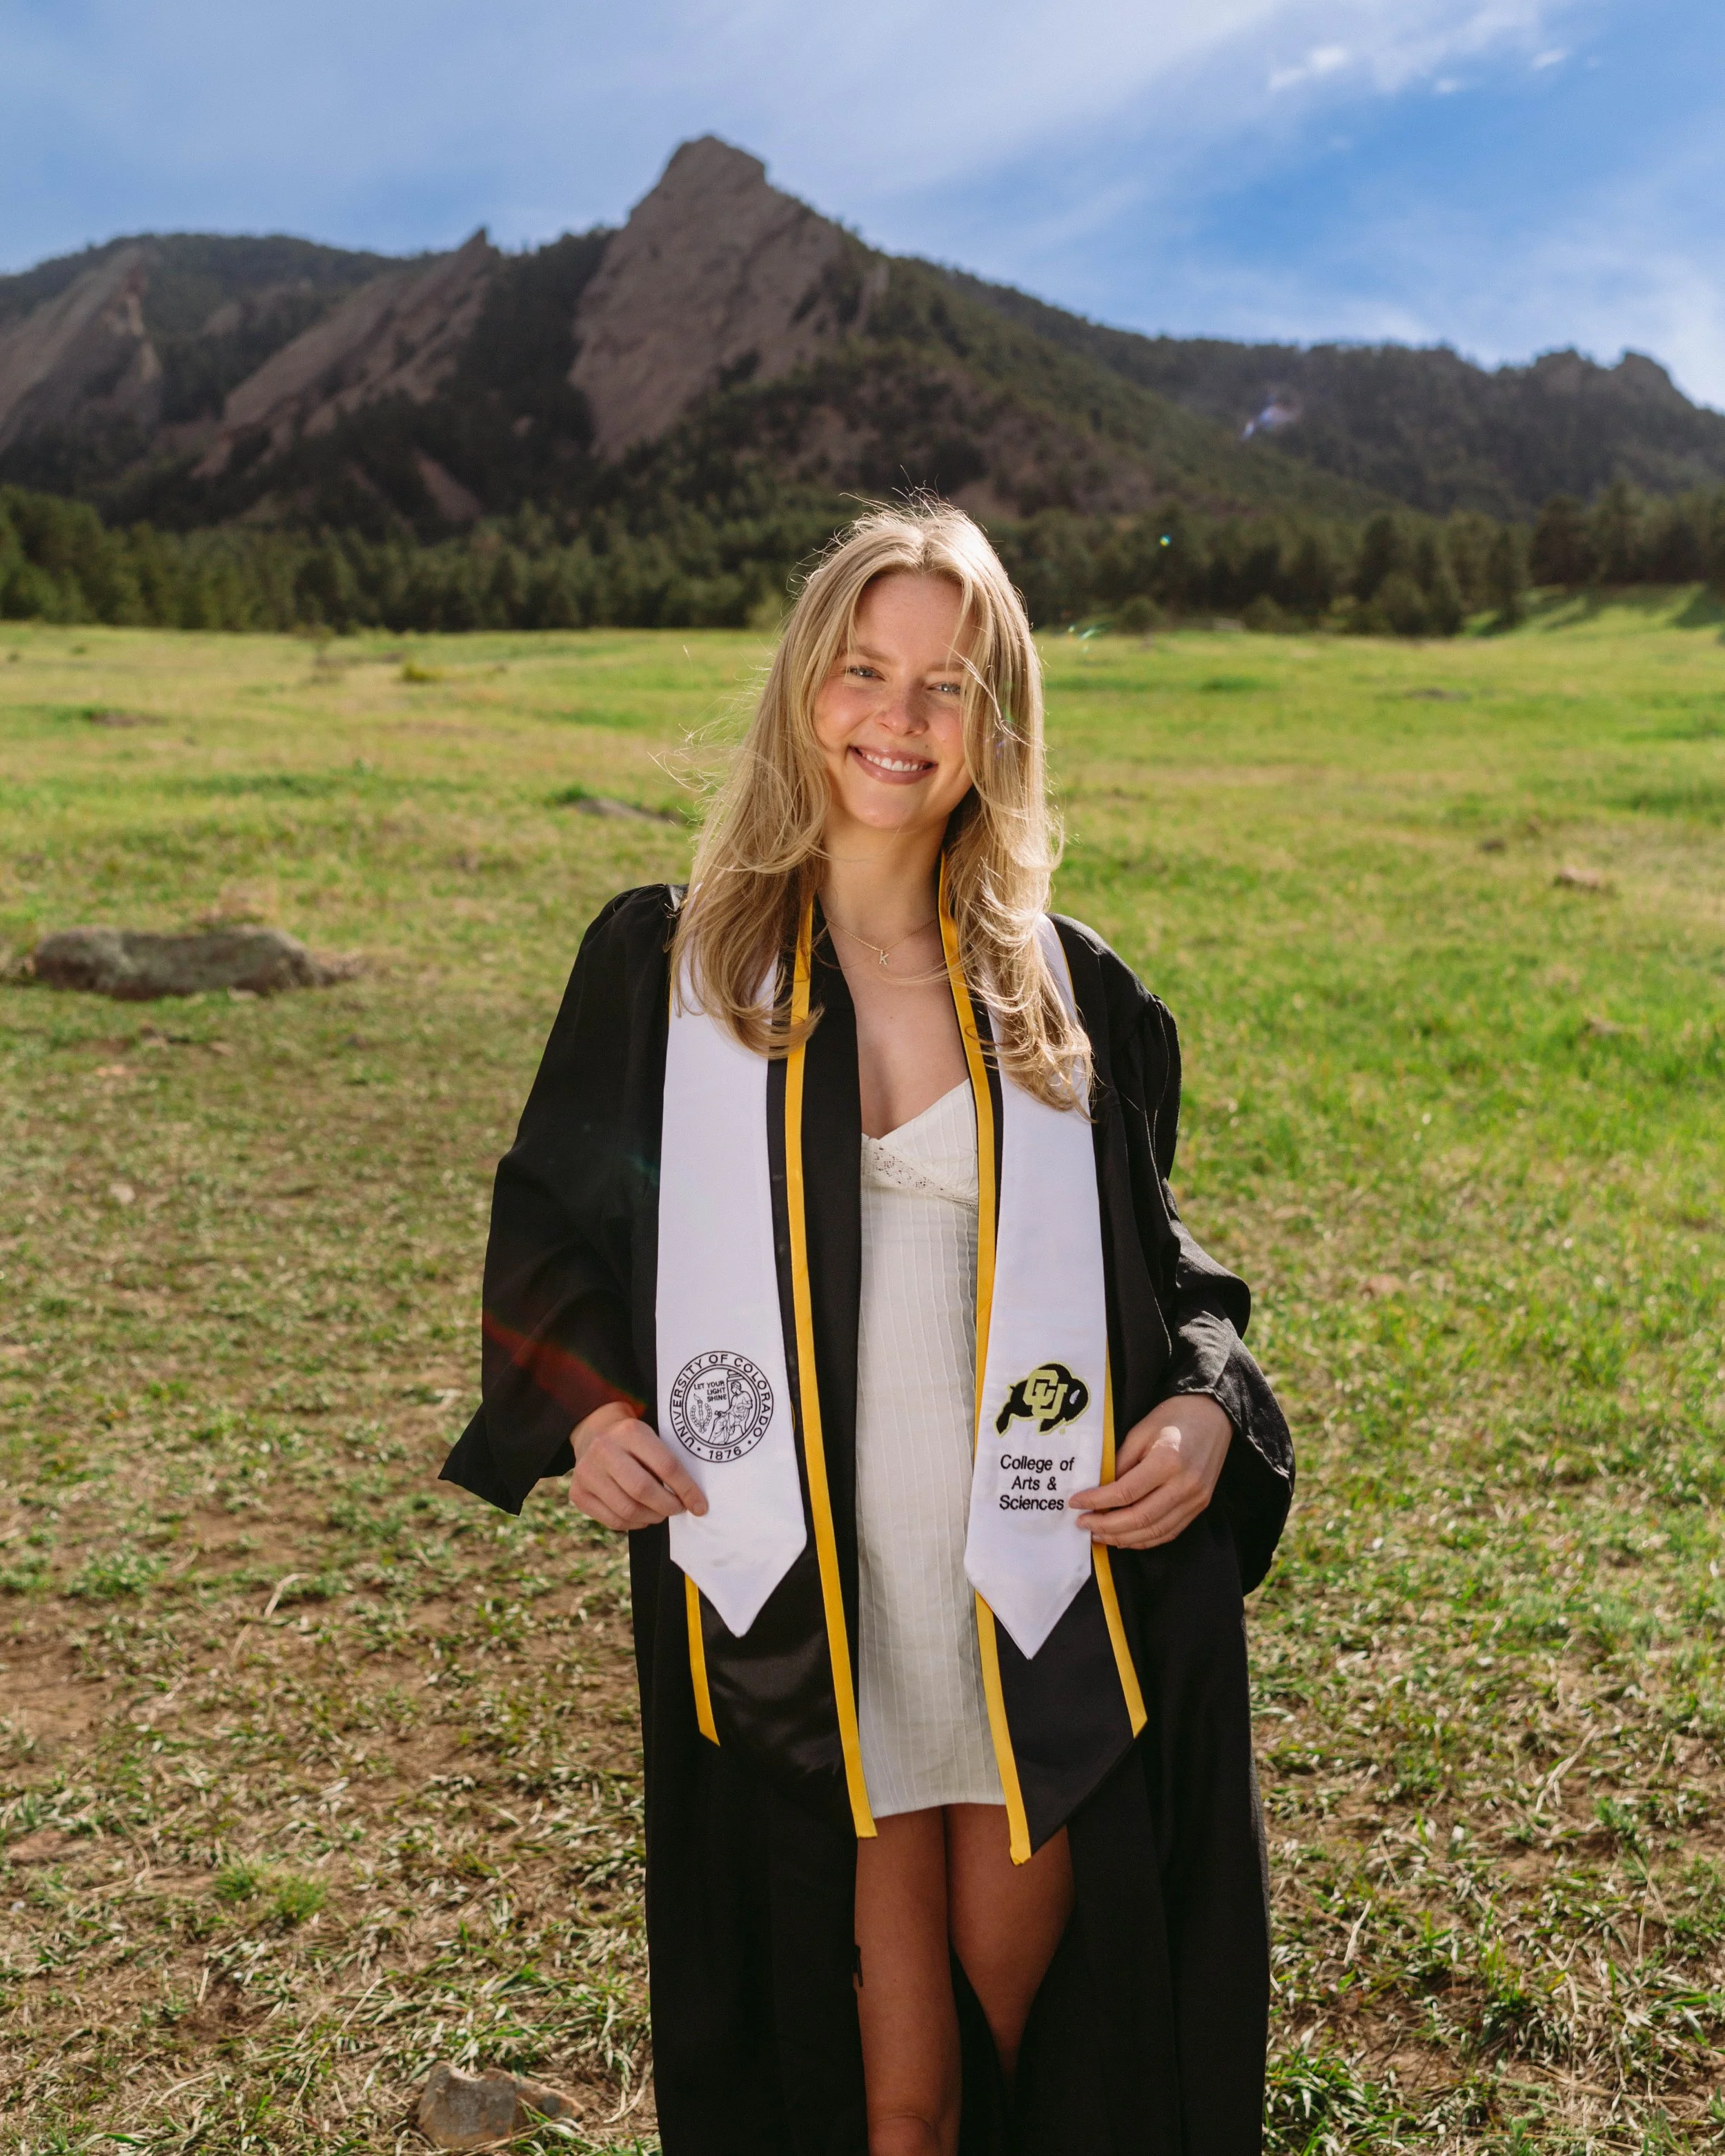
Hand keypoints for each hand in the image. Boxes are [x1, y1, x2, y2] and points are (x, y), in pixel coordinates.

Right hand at [568, 1400, 708, 1530]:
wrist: (594, 1432)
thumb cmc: (633, 1440)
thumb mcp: (651, 1436)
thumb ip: (668, 1463)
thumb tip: (693, 1501)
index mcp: (630, 1431)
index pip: (666, 1466)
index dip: (686, 1490)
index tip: (700, 1505)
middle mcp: (604, 1450)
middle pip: (643, 1490)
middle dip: (668, 1506)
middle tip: (678, 1509)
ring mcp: (586, 1473)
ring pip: (628, 1510)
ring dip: (652, 1517)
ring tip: (660, 1512)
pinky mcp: (578, 1494)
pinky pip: (613, 1521)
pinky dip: (633, 1524)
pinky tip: (641, 1516)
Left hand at [1069, 1394, 1230, 1549]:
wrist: (1214, 1415)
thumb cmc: (1174, 1416)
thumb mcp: (1140, 1431)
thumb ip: (1120, 1462)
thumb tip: (1100, 1489)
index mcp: (1167, 1461)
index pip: (1125, 1493)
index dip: (1097, 1501)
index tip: (1075, 1503)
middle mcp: (1184, 1486)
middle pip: (1139, 1519)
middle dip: (1106, 1526)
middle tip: (1083, 1524)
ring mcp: (1195, 1500)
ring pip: (1154, 1532)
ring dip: (1123, 1538)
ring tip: (1099, 1534)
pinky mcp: (1200, 1506)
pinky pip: (1169, 1532)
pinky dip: (1145, 1540)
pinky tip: (1125, 1537)